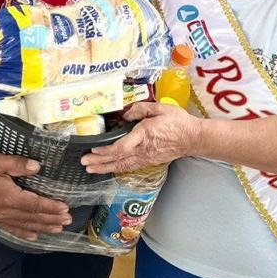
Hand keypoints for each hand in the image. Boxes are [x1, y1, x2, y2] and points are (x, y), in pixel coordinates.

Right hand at [0, 144, 70, 241]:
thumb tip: (38, 166)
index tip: (66, 208)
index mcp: (7, 197)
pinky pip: (10, 228)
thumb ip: (17, 164)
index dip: (51, 207)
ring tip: (58, 229)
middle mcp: (3, 210)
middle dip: (51, 219)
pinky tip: (33, 236)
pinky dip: (23, 233)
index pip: (34, 205)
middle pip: (32, 218)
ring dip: (42, 227)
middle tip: (68, 220)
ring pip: (24, 225)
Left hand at [82, 102, 199, 173]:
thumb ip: (141, 109)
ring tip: (91, 169)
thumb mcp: (160, 108)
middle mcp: (143, 150)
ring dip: (105, 168)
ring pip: (122, 165)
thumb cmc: (178, 122)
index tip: (93, 150)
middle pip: (118, 159)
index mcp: (144, 135)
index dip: (106, 151)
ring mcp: (146, 158)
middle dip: (99, 161)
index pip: (122, 147)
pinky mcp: (149, 161)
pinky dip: (117, 168)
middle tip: (84, 162)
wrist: (192, 138)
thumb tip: (125, 113)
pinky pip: (129, 167)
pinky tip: (108, 169)